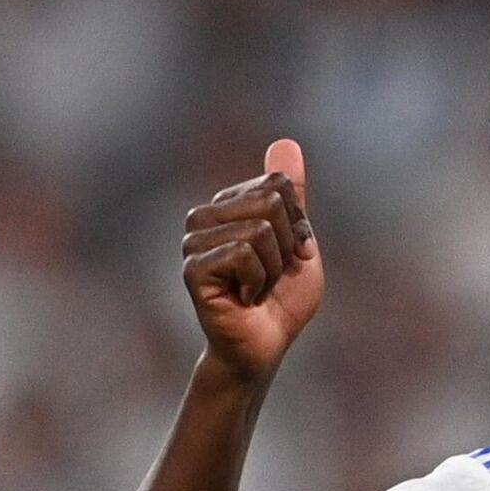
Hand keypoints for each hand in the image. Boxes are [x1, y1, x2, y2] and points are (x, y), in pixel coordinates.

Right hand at [181, 139, 323, 385]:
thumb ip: (292, 195)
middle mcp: (204, 217)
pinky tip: (243, 298)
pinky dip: (259, 281)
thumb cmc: (280, 299)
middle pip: (271, 201)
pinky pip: (244, 254)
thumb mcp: (297, 240)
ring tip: (255, 288)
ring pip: (259, 229)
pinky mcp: (193, 267)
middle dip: (285, 246)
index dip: (296, 226)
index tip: (285, 256)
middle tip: (269, 276)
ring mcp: (193, 242)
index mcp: (228, 205)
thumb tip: (286, 143)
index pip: (279, 185)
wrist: (264, 347)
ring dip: (272, 269)